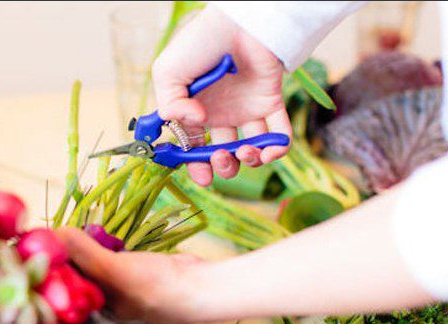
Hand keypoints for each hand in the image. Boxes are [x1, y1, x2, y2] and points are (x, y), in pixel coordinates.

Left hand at [55, 227, 204, 323]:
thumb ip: (83, 253)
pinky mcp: (126, 279)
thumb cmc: (156, 288)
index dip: (44, 275)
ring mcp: (114, 295)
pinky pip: (102, 263)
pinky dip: (96, 250)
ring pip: (85, 271)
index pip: (57, 298)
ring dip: (77, 253)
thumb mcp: (113, 270)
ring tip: (64, 234)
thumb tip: (55, 233)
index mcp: (93, 320)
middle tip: (46, 236)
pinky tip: (89, 237)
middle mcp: (100, 311)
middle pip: (69, 283)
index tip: (32, 251)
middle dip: (59, 261)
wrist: (200, 286)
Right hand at [152, 6, 290, 185]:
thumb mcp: (168, 72)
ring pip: (251, 149)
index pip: (194, 148)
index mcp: (195, 110)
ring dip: (250, 160)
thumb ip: (169, 105)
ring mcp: (247, 109)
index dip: (197, 166)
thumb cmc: (200, 43)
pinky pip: (279, 134)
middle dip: (224, 166)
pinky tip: (269, 150)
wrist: (238, 23)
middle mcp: (221, 114)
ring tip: (246, 151)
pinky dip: (278, 149)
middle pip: (224, 154)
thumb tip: (194, 124)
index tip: (202, 176)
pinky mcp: (271, 102)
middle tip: (223, 159)